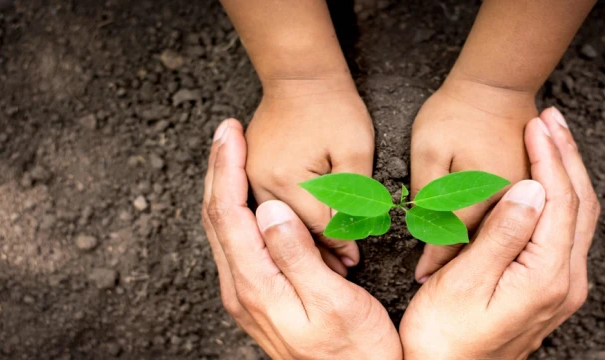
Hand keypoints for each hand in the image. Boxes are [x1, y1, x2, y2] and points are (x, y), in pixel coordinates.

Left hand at [201, 120, 401, 359]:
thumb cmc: (356, 351)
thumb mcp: (334, 303)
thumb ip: (298, 256)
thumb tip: (269, 209)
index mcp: (257, 287)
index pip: (229, 215)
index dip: (225, 168)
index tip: (230, 133)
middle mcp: (242, 290)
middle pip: (216, 218)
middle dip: (217, 169)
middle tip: (226, 130)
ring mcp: (248, 295)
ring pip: (223, 230)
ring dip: (224, 187)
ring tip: (232, 152)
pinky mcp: (260, 297)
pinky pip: (237, 244)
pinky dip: (237, 210)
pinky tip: (250, 197)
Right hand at [245, 76, 373, 274]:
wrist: (300, 76)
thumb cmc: (334, 109)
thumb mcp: (355, 151)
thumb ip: (354, 197)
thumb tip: (351, 242)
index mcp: (287, 178)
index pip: (317, 229)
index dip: (339, 247)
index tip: (355, 263)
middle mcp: (259, 182)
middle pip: (291, 234)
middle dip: (316, 255)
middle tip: (341, 272)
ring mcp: (249, 178)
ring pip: (275, 226)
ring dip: (298, 244)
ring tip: (324, 263)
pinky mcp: (248, 174)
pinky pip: (265, 212)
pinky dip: (285, 227)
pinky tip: (302, 239)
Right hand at [400, 108, 600, 358]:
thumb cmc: (444, 335)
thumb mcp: (465, 282)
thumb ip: (503, 235)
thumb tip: (531, 188)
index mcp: (547, 277)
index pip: (560, 201)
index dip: (549, 157)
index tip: (537, 123)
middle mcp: (566, 282)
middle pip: (581, 204)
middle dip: (567, 156)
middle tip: (551, 118)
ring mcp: (563, 287)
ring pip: (578, 217)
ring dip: (567, 173)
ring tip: (551, 137)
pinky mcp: (551, 289)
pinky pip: (568, 231)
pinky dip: (561, 197)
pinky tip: (545, 181)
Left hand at [411, 78, 537, 281]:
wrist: (496, 83)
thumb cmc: (456, 113)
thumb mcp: (429, 150)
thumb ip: (429, 194)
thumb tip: (427, 232)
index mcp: (479, 197)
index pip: (453, 242)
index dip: (434, 261)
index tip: (420, 278)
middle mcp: (508, 204)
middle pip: (482, 247)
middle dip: (460, 265)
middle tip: (437, 284)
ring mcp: (525, 196)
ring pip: (504, 238)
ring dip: (483, 253)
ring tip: (461, 272)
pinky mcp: (532, 188)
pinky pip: (518, 222)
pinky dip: (501, 234)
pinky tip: (488, 244)